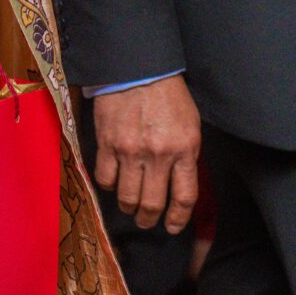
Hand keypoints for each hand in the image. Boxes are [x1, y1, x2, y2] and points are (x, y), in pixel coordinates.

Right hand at [92, 76, 201, 232]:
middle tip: (147, 220)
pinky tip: (114, 181)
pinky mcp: (107, 144)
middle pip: (153, 204)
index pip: (184, 198)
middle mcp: (158, 154)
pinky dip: (109, 186)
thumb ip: (186, 156)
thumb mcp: (190, 125)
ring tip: (130, 205)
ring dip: (129, 207)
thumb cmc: (168, 96)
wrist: (137, 68)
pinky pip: (105, 179)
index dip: (178, 219)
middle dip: (149, 219)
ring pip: (127, 197)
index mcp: (184, 149)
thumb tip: (180, 186)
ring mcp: (130, 150)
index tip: (172, 226)